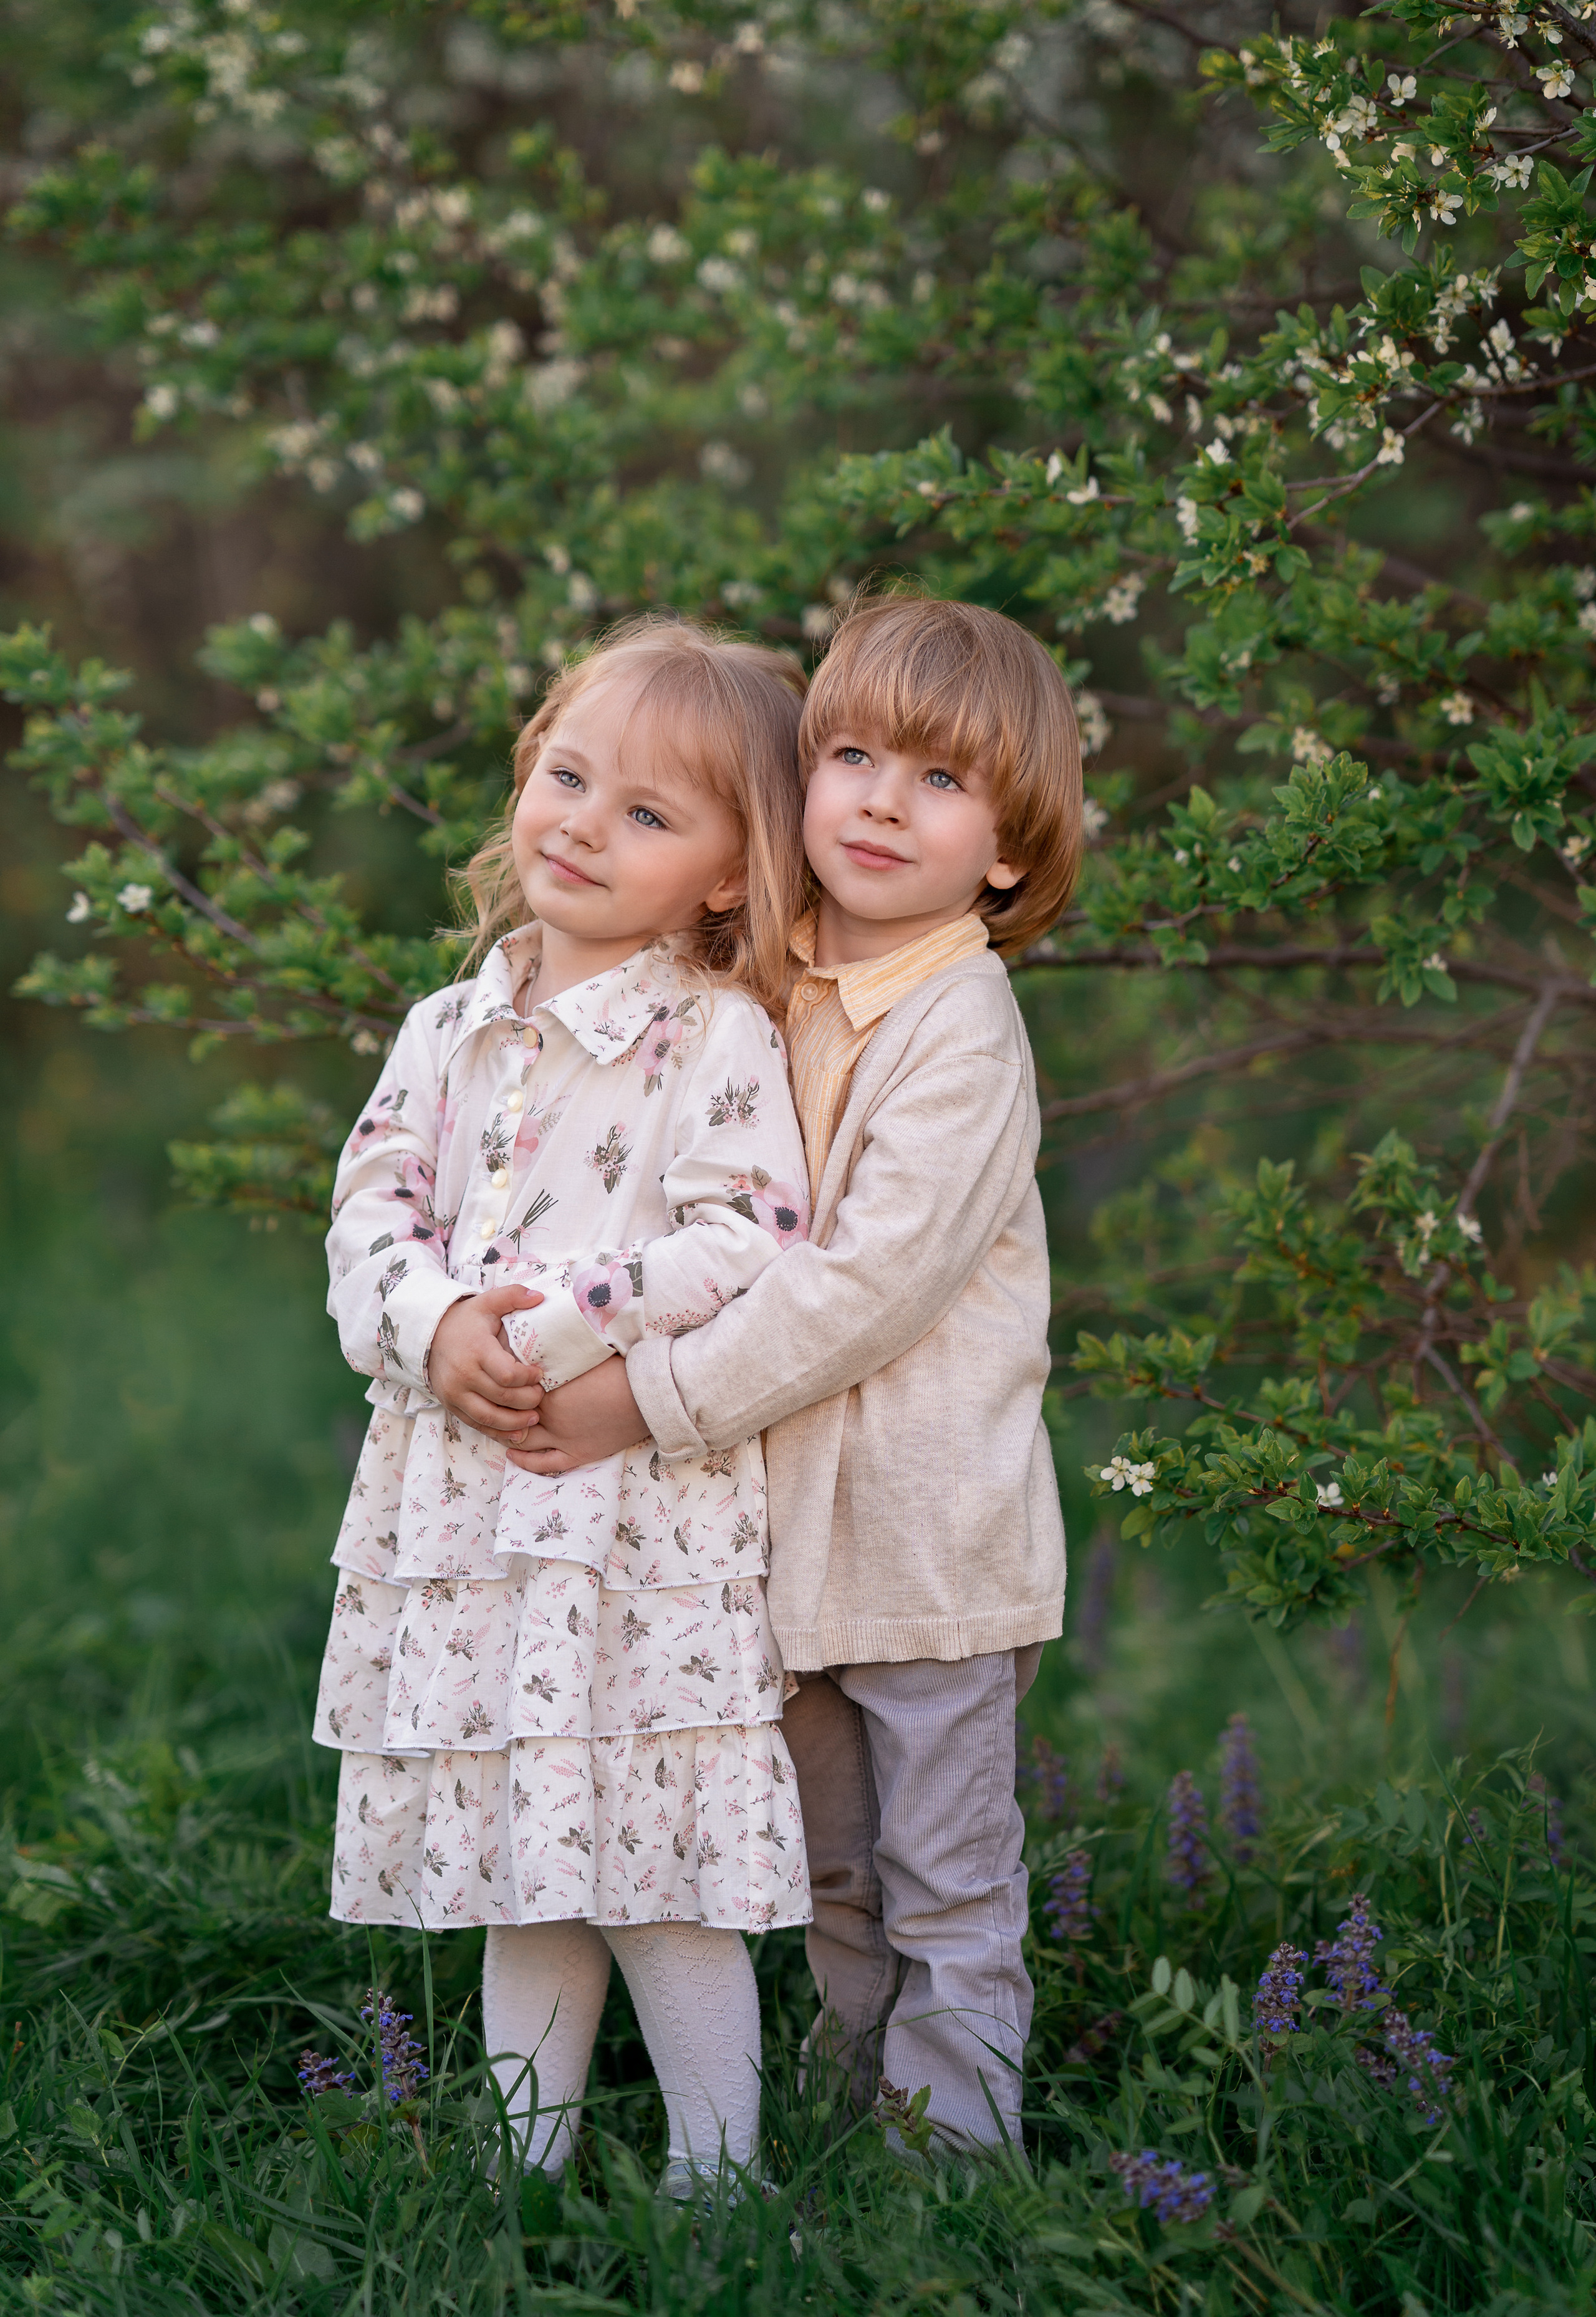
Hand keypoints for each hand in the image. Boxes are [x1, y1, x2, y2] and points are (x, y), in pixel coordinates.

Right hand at [428, 1286, 546, 1436]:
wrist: (429, 1335)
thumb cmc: (466, 1321)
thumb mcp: (487, 1302)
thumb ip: (513, 1296)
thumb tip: (540, 1297)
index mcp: (476, 1350)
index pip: (507, 1375)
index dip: (528, 1379)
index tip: (539, 1374)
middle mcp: (464, 1375)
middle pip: (503, 1398)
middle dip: (528, 1401)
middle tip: (541, 1396)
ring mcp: (455, 1393)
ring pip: (490, 1418)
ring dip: (516, 1422)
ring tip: (534, 1418)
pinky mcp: (451, 1405)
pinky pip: (477, 1425)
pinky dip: (499, 1433)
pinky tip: (518, 1433)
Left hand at [504, 1353, 650, 1473]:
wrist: (647, 1396)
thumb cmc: (620, 1370)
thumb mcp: (582, 1356)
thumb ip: (557, 1355)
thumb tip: (540, 1341)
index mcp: (549, 1390)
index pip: (512, 1387)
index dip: (502, 1380)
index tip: (493, 1371)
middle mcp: (550, 1417)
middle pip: (512, 1415)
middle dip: (498, 1409)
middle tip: (488, 1401)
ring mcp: (562, 1439)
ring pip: (522, 1440)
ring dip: (507, 1434)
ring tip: (497, 1426)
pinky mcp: (577, 1454)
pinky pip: (544, 1464)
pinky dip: (525, 1462)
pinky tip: (513, 1455)